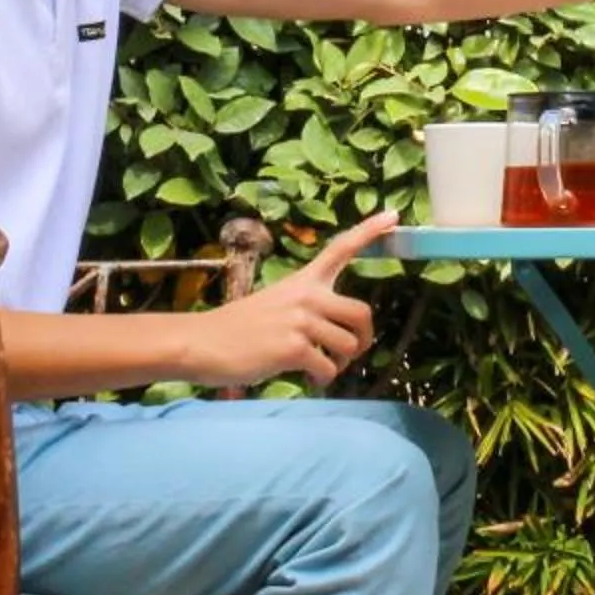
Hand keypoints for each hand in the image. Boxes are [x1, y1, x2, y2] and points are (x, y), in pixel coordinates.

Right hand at [182, 211, 394, 386]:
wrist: (201, 342)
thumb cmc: (237, 328)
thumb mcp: (274, 303)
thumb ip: (306, 308)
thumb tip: (336, 334)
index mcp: (302, 281)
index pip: (340, 248)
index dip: (370, 231)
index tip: (393, 214)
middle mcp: (305, 295)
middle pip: (363, 313)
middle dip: (363, 340)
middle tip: (349, 353)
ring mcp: (300, 320)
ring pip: (348, 346)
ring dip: (340, 364)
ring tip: (320, 367)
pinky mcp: (293, 347)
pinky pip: (328, 369)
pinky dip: (321, 380)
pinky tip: (305, 378)